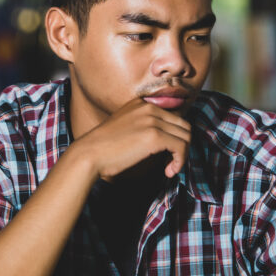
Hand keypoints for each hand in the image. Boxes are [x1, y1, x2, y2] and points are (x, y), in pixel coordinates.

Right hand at [73, 98, 191, 180]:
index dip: (174, 137)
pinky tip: (168, 171)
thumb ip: (144, 127)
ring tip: (170, 168)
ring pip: (185, 136)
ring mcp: (152, 120)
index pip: (173, 118)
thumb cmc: (104, 148)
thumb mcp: (126, 127)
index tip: (167, 154)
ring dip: (182, 155)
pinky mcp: (155, 136)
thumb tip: (168, 141)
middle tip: (171, 162)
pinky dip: (180, 161)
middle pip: (183, 126)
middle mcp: (149, 107)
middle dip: (182, 146)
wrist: (89, 154)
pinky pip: (181, 147)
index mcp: (142, 104)